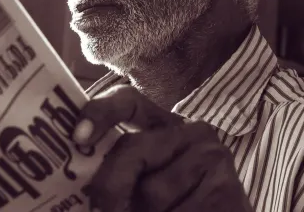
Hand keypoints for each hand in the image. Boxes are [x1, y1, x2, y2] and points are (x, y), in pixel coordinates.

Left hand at [73, 85, 252, 211]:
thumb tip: (84, 184)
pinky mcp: (226, 191)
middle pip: (133, 150)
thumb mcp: (144, 182)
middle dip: (109, 186)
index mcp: (166, 126)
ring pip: (152, 193)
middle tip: (100, 208)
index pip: (129, 101)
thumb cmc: (175, 204)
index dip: (101, 112)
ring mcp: (213, 159)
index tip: (78, 137)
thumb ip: (119, 171)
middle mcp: (193, 133)